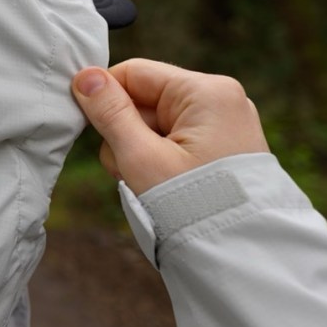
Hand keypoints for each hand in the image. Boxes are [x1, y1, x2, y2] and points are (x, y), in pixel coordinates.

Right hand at [71, 58, 269, 194]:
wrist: (241, 253)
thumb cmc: (191, 204)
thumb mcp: (140, 157)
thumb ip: (109, 114)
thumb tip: (84, 76)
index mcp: (206, 92)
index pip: (134, 73)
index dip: (105, 98)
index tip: (89, 128)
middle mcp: (221, 99)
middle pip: (144, 100)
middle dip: (126, 135)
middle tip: (130, 170)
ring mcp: (225, 124)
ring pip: (156, 125)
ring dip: (140, 153)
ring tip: (151, 185)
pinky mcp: (225, 148)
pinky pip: (176, 142)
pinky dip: (160, 162)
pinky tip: (165, 187)